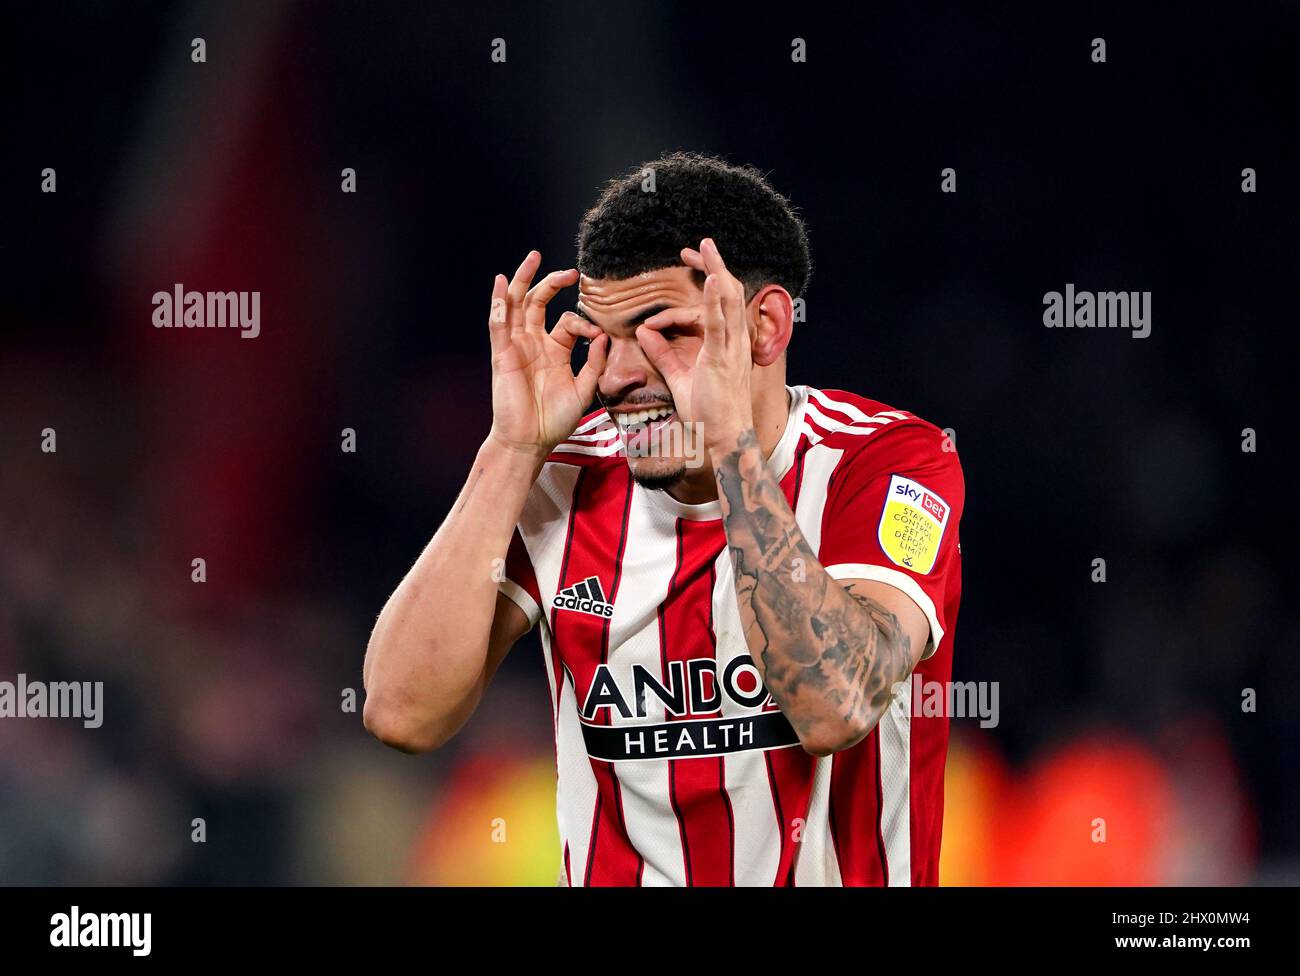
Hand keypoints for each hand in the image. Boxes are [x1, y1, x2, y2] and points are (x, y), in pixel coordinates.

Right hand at [486, 251, 607, 457]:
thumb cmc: (554, 420)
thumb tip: (602, 336)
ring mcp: (516, 347)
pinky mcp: (502, 355)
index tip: (596, 335)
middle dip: (552, 282)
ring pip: (516, 305)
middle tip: (572, 272)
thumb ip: (594, 363)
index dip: (583, 322)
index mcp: (553, 350)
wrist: (529, 441)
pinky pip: (498, 325)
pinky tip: (502, 283)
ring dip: (524, 281)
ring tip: (533, 258)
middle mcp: (533, 343)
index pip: (567, 322)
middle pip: (538, 302)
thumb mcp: (584, 390)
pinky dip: (498, 303)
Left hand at [637, 238, 754, 451]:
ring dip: (717, 271)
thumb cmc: (707, 413)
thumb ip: (663, 354)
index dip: (704, 286)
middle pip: (729, 293)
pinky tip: (710, 278)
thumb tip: (643, 332)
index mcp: (726, 345)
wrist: (722, 439)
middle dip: (714, 266)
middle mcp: (734, 342)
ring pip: (729, 301)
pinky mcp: (722, 360)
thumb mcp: (679, 377)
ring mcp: (731, 349)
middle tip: (700, 245)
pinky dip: (716, 300)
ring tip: (707, 248)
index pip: (717, 306)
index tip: (687, 273)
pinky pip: (719, 324)